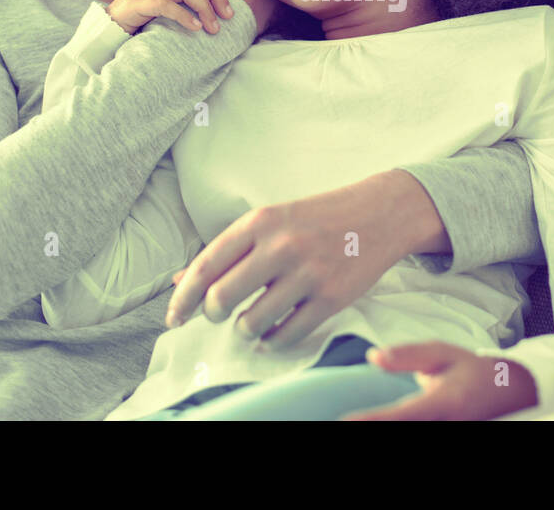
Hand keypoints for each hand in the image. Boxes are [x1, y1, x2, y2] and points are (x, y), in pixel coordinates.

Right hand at [105, 0, 242, 35]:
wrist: (106, 33)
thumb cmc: (139, 24)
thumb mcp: (163, 9)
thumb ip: (182, 2)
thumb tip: (215, 8)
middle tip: (229, 15)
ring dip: (203, 7)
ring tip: (214, 27)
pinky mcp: (135, 5)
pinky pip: (163, 5)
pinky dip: (183, 15)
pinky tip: (195, 28)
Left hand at [164, 170, 442, 346]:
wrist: (380, 213)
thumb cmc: (316, 218)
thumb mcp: (271, 220)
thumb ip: (228, 251)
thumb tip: (179, 281)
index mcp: (261, 221)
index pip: (206, 265)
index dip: (183, 297)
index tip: (173, 317)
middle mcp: (282, 245)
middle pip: (222, 298)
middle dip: (212, 314)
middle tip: (218, 314)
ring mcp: (309, 273)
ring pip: (253, 322)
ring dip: (245, 330)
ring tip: (250, 323)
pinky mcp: (332, 298)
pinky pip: (288, 334)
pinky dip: (272, 341)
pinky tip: (271, 335)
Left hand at [341, 342, 538, 420]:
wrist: (513, 394)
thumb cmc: (473, 372)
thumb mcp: (444, 354)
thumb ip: (408, 356)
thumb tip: (372, 357)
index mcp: (446, 403)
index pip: (402, 416)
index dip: (372, 421)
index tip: (344, 422)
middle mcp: (450, 427)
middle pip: (405, 431)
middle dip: (373, 426)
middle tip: (342, 422)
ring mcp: (453, 435)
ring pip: (412, 437)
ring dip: (383, 428)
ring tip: (355, 422)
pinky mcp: (451, 440)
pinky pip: (419, 438)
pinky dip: (399, 428)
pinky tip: (376, 423)